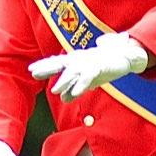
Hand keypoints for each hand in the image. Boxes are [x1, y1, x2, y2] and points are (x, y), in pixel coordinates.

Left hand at [28, 32, 148, 101]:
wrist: (124, 56)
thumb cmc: (103, 67)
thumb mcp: (87, 80)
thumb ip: (74, 89)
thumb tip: (63, 98)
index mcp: (75, 61)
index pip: (57, 63)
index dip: (44, 65)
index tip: (31, 69)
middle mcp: (79, 60)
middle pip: (60, 63)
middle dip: (47, 68)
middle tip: (34, 72)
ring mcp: (89, 62)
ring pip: (74, 71)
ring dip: (64, 81)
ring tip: (54, 90)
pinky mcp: (100, 67)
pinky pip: (89, 76)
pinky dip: (82, 84)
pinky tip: (75, 93)